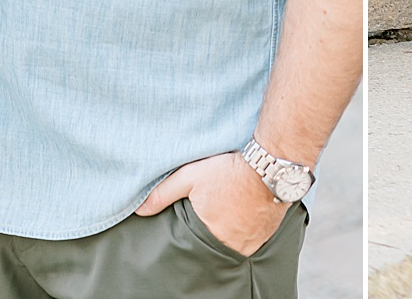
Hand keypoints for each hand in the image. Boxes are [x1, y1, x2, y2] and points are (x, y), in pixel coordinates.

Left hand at [136, 151, 287, 257]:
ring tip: (228, 211)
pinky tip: (244, 211)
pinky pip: (254, 237)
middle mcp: (235, 245)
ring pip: (236, 242)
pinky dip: (247, 227)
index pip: (196, 247)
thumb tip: (139, 210)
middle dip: (212, 232)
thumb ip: (164, 193)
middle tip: (212, 215)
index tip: (195, 223)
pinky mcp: (269, 232)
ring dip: (231, 230)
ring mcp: (254, 241)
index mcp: (212, 236)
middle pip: (217, 245)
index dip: (194, 236)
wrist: (272, 164)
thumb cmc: (230, 170)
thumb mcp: (191, 177)